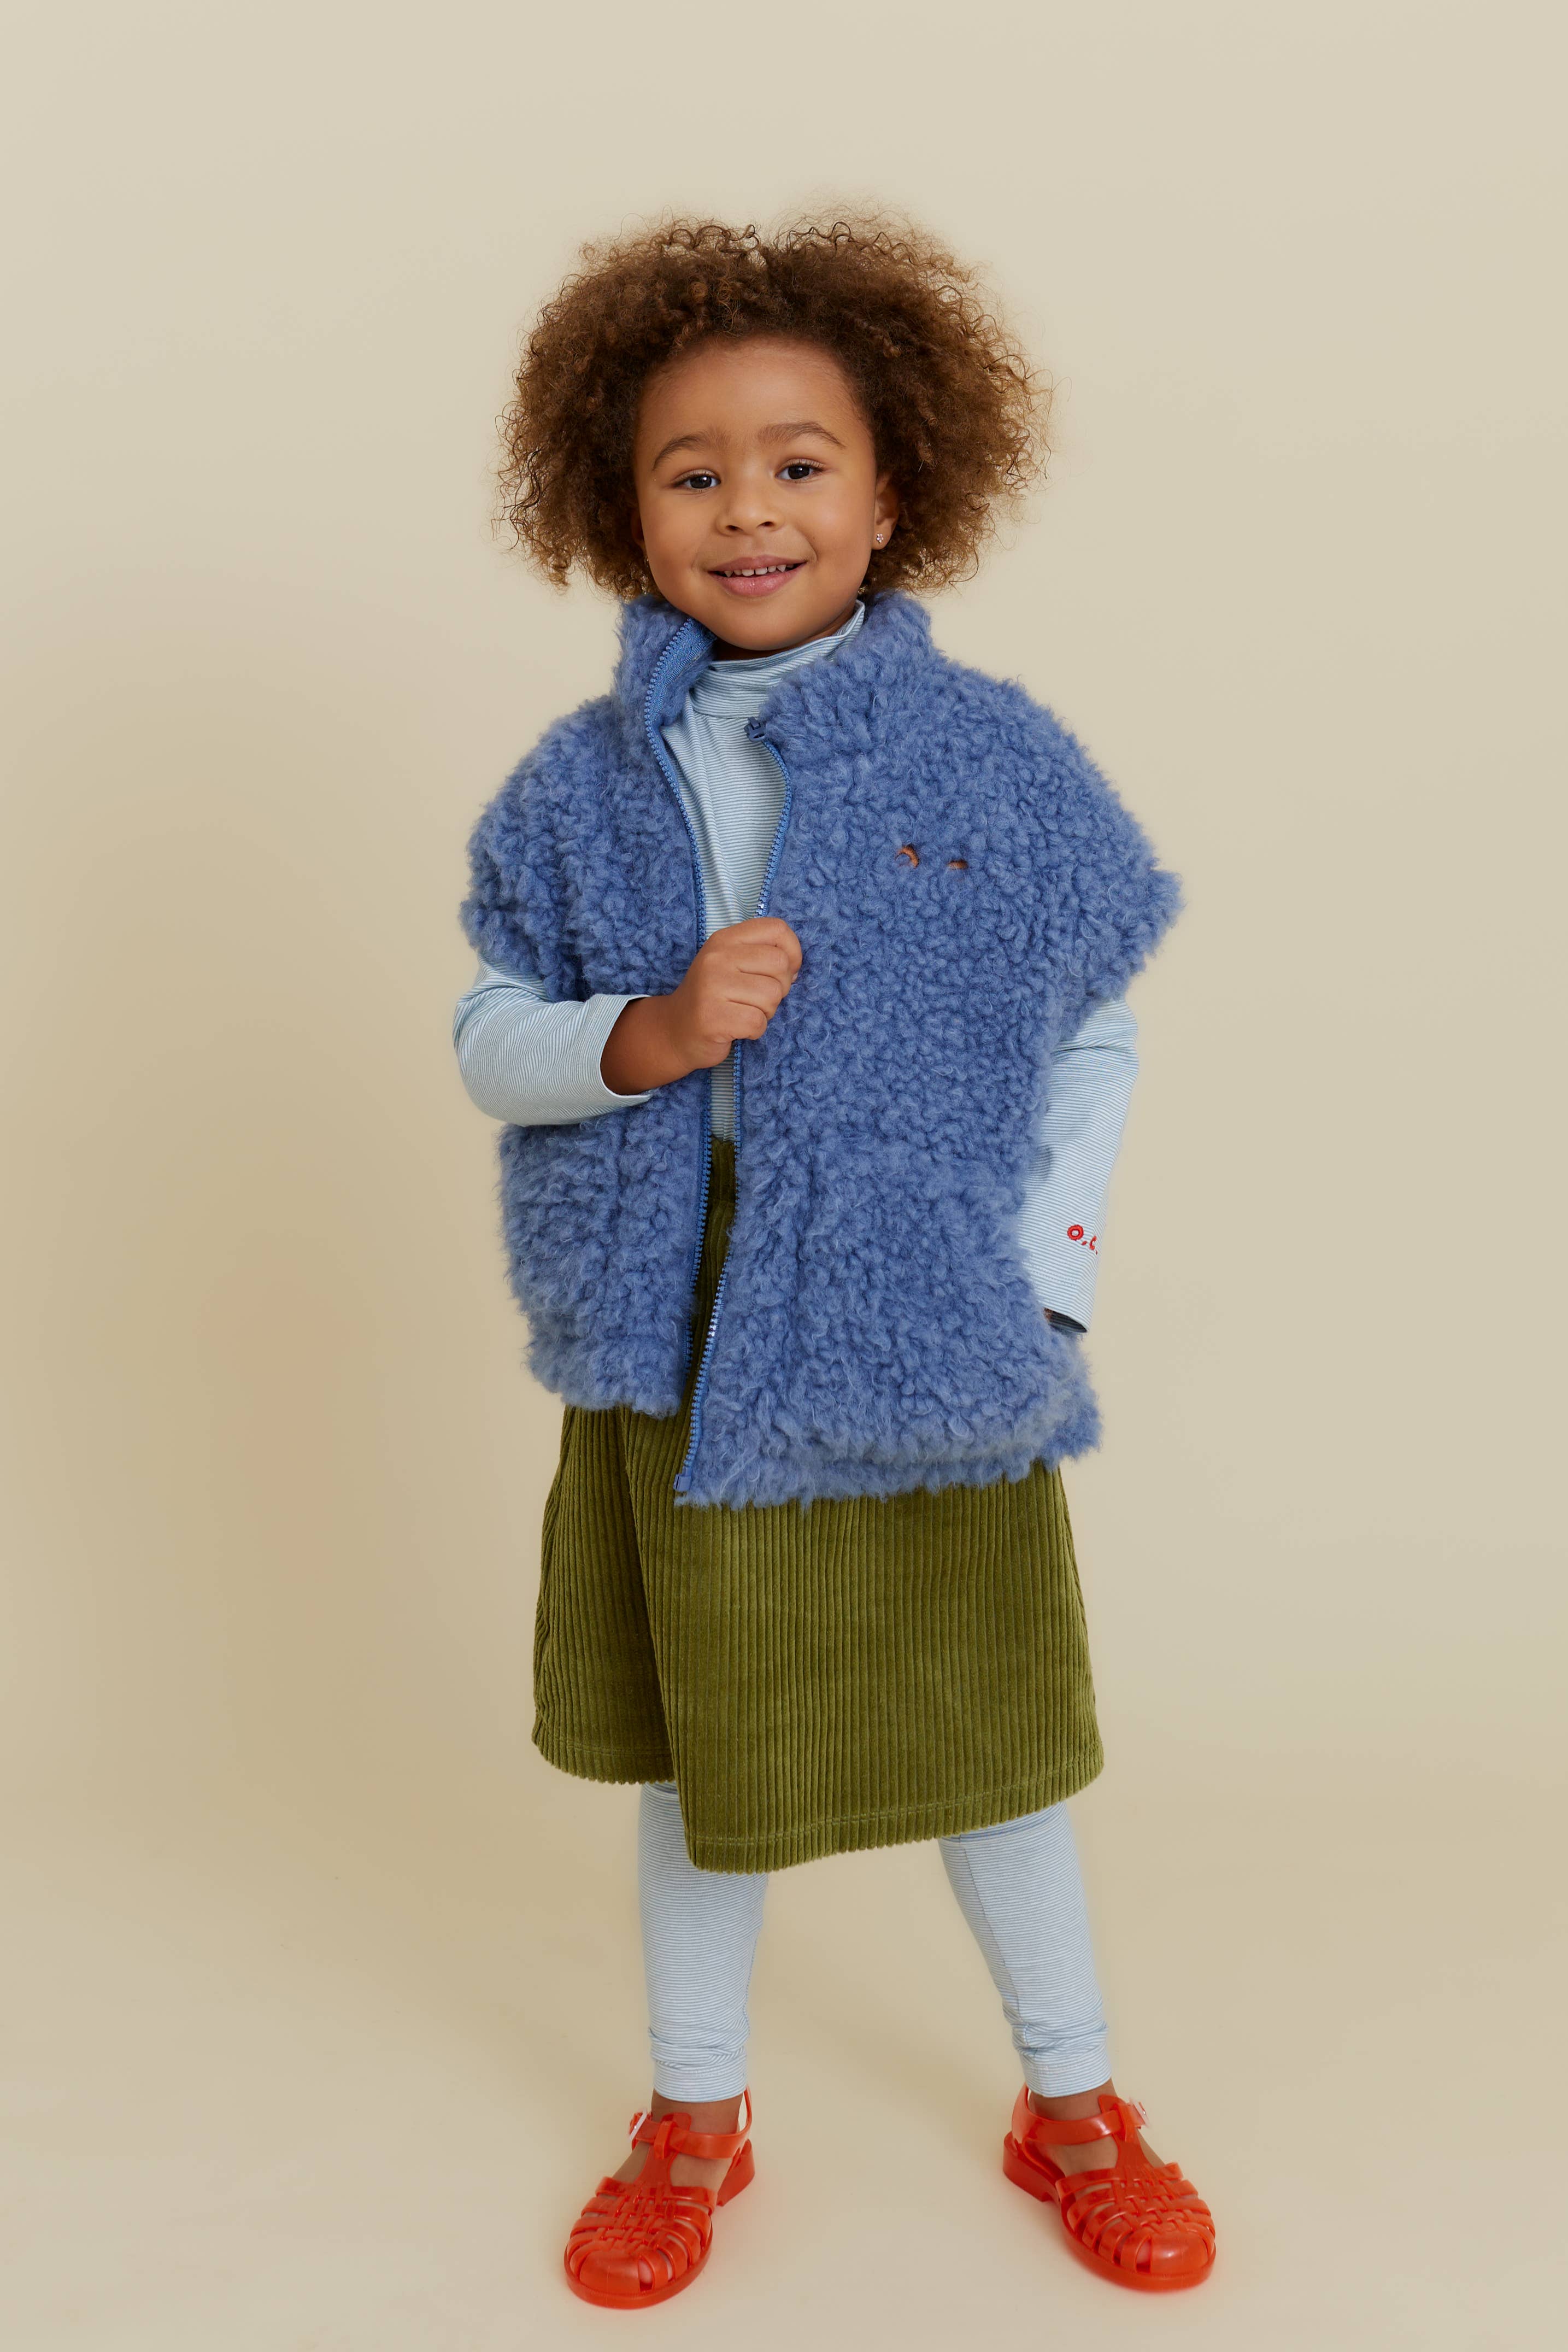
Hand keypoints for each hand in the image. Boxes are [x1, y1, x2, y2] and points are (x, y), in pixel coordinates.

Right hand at [600, 918, 802, 1094]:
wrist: (675, 1030)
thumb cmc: (714, 997)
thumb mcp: (732, 964)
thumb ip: (762, 956)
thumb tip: (795, 967)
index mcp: (725, 939)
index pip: (777, 930)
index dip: (793, 953)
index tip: (786, 972)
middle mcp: (717, 957)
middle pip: (780, 966)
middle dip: (779, 989)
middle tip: (757, 999)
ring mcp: (712, 987)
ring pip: (772, 996)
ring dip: (766, 1012)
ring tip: (744, 1012)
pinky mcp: (712, 1018)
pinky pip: (757, 1022)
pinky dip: (754, 1031)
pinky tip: (737, 1028)